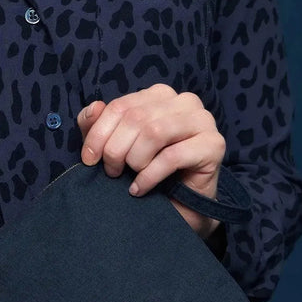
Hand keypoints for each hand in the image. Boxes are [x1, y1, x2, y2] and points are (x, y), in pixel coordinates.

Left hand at [77, 83, 225, 237]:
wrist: (178, 206)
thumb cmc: (146, 171)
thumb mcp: (114, 146)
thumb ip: (98, 125)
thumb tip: (93, 108)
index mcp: (159, 95)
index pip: (120, 106)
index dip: (98, 134)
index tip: (88, 159)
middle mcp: (184, 102)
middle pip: (135, 118)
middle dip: (115, 150)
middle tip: (112, 172)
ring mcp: (203, 121)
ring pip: (154, 132)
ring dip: (134, 160)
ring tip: (130, 177)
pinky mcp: (213, 145)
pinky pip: (172, 156)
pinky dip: (149, 176)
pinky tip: (140, 188)